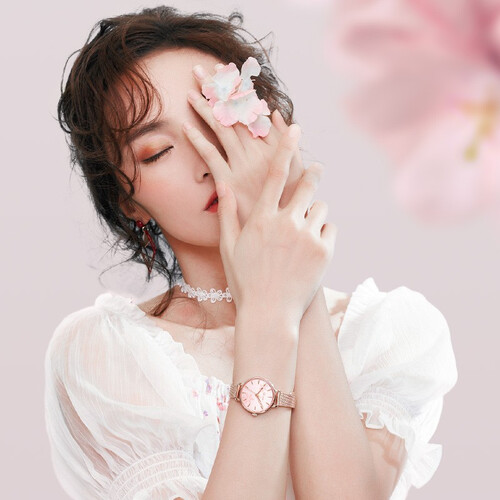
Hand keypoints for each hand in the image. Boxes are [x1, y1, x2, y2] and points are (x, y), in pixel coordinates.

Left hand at [184, 65, 303, 225]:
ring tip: (190, 90)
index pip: (252, 109)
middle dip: (216, 90)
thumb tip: (274, 111)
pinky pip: (210, 155)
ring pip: (220, 128)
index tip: (226, 71)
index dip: (237, 89)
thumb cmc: (290, 200)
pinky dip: (197, 139)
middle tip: (200, 71)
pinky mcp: (228, 180)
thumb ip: (285, 140)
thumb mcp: (296, 168)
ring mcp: (241, 165)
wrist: (280, 228)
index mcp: (273, 145)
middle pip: (233, 113)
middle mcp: (257, 151)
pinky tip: (185, 126)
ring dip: (204, 107)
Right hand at [212, 125, 335, 324]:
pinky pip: (330, 229)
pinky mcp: (324, 251)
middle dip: (312, 174)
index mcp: (261, 219)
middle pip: (306, 184)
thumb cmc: (245, 281)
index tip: (295, 128)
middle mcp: (285, 222)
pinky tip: (312, 247)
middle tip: (315, 170)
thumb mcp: (229, 247)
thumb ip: (227, 213)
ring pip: (320, 208)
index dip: (285, 148)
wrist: (270, 314)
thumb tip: (223, 183)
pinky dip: (324, 233)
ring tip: (305, 230)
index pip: (275, 174)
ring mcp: (307, 236)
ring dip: (315, 213)